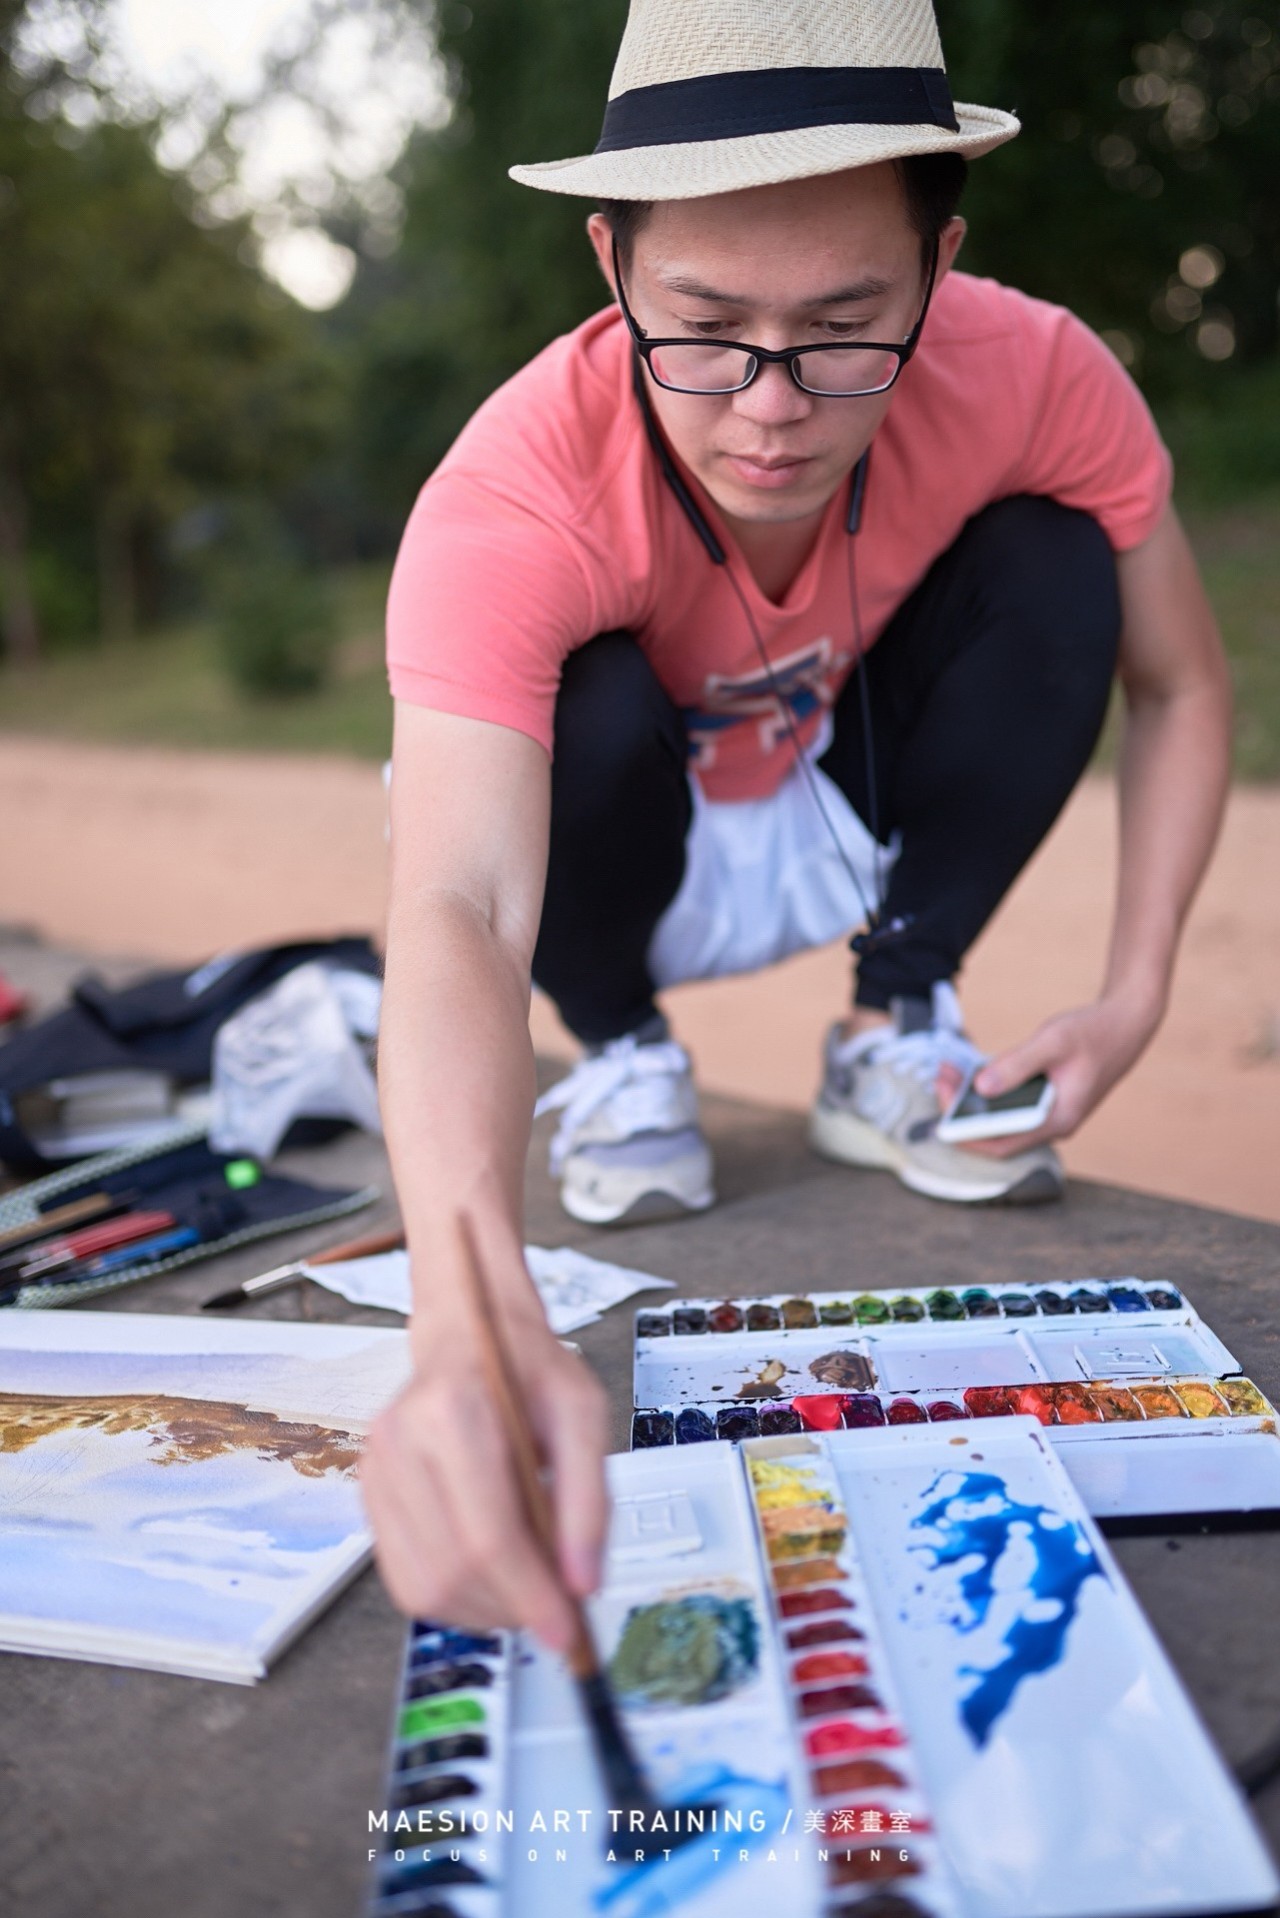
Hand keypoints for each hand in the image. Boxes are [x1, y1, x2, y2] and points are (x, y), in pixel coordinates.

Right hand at [360, 1247, 608, 1653]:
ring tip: (526, 1590)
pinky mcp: (369, 1491)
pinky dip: (453, 1596)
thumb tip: (583, 1586)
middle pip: (454, 1569)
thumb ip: (589, 1500)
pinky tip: (490, 1576)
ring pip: (424, 1587)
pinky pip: (404, 1577)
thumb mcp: (583, 1416)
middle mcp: (401, 1441)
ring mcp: (376, 1468)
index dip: (529, 1595)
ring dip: (483, 1611)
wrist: (470, 1334)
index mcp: (455, 1411)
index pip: (488, 1534)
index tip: (567, 1632)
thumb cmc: (529, 1371)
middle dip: (512, 1607)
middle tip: (556, 1609)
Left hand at [935, 991, 1162, 1159]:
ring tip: (951, 1071)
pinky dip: (992, 1090)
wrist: (1128, 1023)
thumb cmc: (1094, 1031)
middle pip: (999, 1132)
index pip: (1002, 1145)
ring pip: (1005, 1117)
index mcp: (1058, 1119)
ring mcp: (1052, 1114)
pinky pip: (1013, 1104)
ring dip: (975, 1099)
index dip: (967, 1135)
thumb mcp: (1052, 1042)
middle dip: (964, 1111)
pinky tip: (974, 1069)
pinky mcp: (1049, 1100)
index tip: (941, 1116)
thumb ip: (1016, 1065)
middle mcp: (1054, 1124)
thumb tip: (981, 1086)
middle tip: (942, 1079)